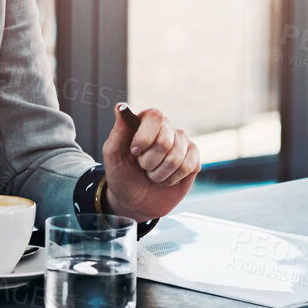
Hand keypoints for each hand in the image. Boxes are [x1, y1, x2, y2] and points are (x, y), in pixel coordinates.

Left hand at [101, 104, 198, 221]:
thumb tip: (121, 106)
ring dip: (160, 173)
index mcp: (146, 122)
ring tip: (153, 174)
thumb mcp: (113, 155)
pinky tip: (167, 179)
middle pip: (165, 141)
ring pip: (177, 157)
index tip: (134, 152)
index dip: (145, 137)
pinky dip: (173, 178)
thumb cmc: (122, 175)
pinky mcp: (194, 159)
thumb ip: (118, 131)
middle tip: (143, 166)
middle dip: (150, 161)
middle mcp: (166, 128)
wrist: (136, 201)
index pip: (155, 116)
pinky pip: (190, 166)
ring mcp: (182, 143)